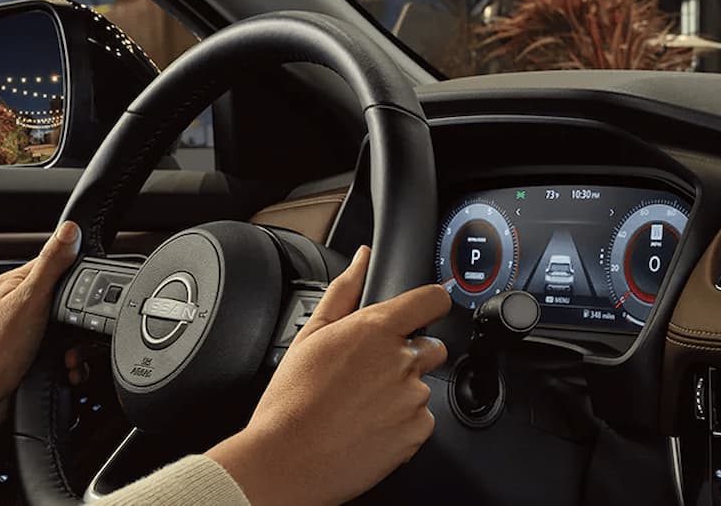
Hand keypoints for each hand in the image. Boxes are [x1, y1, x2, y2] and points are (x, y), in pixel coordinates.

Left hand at [0, 221, 79, 434]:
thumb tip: (69, 230)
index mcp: (20, 283)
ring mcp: (34, 330)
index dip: (81, 280)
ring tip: (68, 357)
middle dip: (83, 323)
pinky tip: (68, 368)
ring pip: (76, 330)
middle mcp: (27, 304)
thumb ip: (52, 264)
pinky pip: (71, 352)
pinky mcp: (41, 352)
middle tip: (74, 333)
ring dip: (80, 348)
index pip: (62, 266)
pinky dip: (75, 363)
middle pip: (74, 301)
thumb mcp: (30, 299)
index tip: (89, 297)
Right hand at [206, 246, 449, 505]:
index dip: (430, 305)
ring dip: (402, 393)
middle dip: (410, 356)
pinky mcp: (418, 430)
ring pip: (423, 386)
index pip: (433, 300)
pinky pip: (421, 420)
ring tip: (361, 406)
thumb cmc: (292, 402)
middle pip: (432, 346)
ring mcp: (414, 397)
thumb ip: (344, 291)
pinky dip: (402, 423)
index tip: (424, 312)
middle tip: (371, 375)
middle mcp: (403, 360)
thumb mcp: (310, 335)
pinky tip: (369, 427)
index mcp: (377, 329)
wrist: (287, 461)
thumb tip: (363, 259)